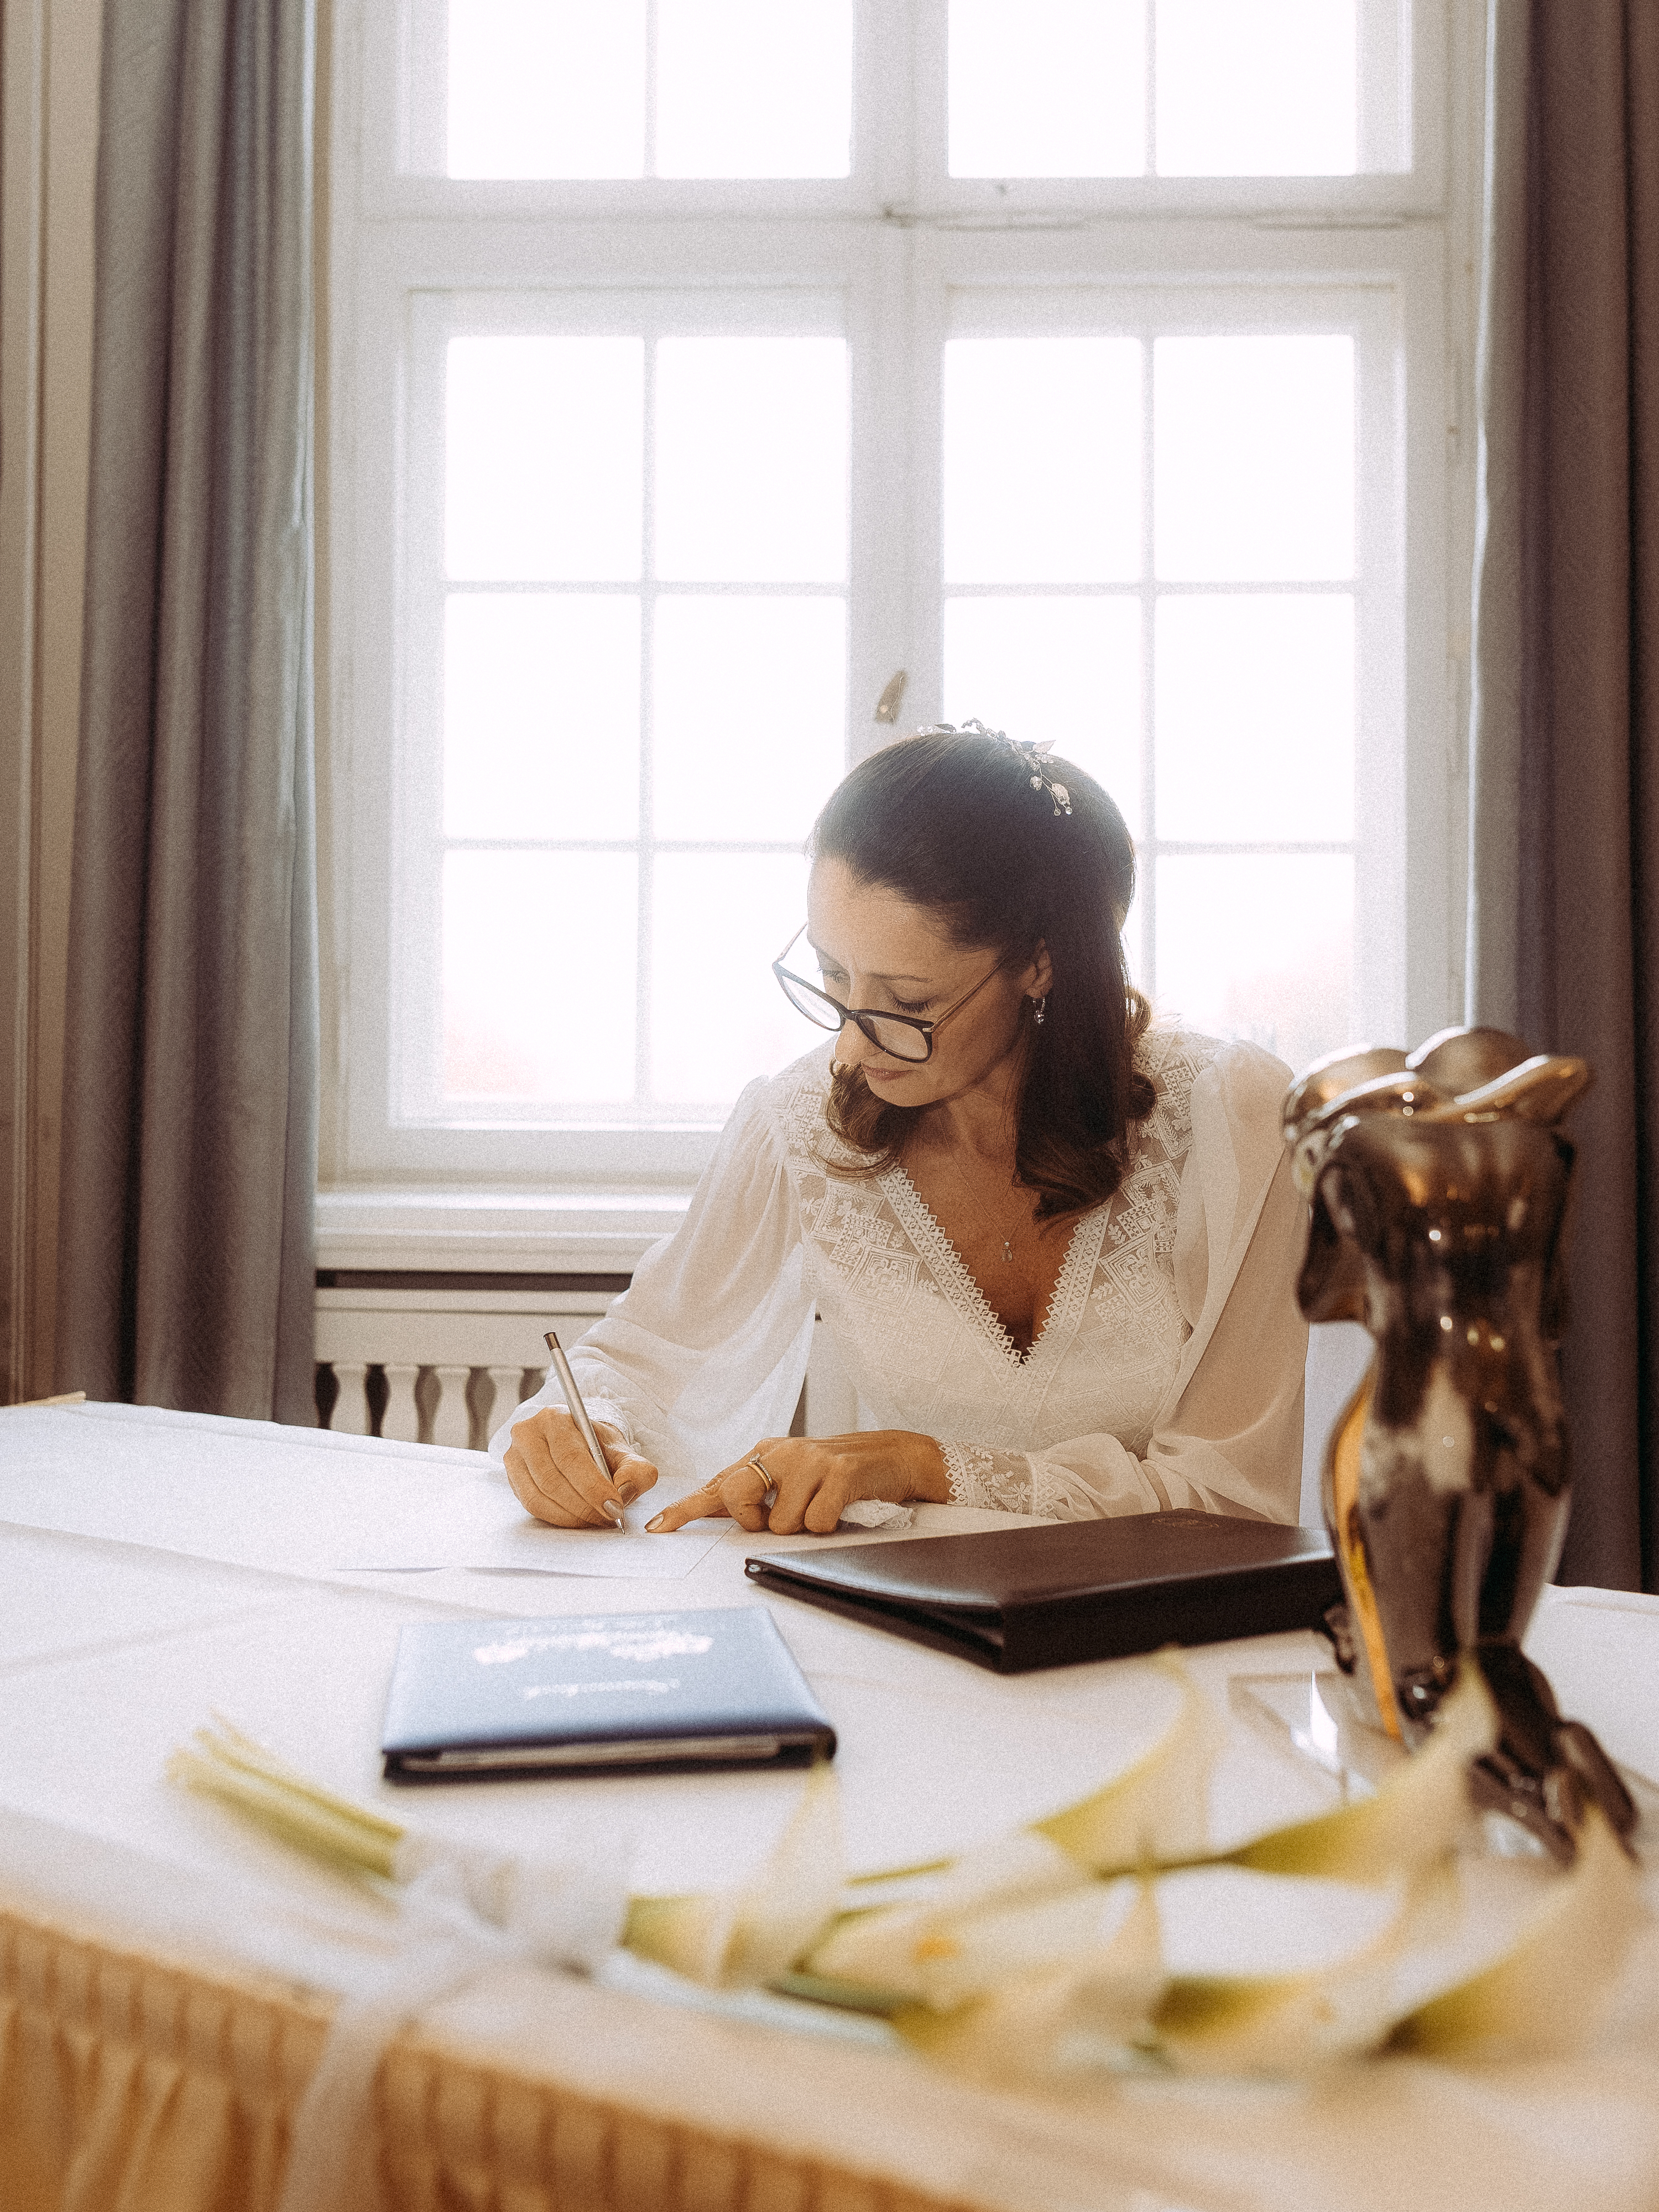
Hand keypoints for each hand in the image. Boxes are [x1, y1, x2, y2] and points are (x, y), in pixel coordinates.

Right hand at [505, 1407, 658, 1529]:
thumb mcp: (625, 1453)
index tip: (615, 1507)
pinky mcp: (512, 1478)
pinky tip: (578, 1518)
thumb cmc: (600, 1448)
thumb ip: (636, 1471)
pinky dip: (558, 1518)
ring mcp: (514, 1456)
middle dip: (584, 1505)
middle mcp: (528, 1433)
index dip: (593, 1487)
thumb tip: (624, 1493)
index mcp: (556, 1417)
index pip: (570, 1457)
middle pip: (552, 1479)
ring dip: (572, 1516)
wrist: (580, 1445)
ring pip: (539, 1496)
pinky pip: (532, 1506)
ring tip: (596, 1519)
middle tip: (609, 1518)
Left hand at [645, 1430, 950, 1535]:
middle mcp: (782, 1451)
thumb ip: (758, 1495)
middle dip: (753, 1519)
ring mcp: (811, 1460)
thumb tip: (721, 1515)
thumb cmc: (839, 1475)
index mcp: (766, 1453)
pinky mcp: (840, 1473)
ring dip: (802, 1526)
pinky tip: (840, 1508)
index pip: (717, 1483)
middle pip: (737, 1494)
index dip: (686, 1508)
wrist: (895, 1457)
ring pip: (781, 1521)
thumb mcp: (793, 1478)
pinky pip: (816, 1522)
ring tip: (824, 1508)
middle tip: (779, 1517)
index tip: (658, 1527)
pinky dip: (828, 1525)